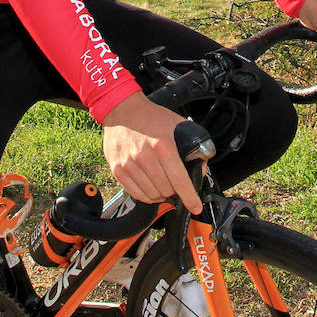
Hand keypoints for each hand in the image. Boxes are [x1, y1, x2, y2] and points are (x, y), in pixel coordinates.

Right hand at [101, 93, 202, 214]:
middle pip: (166, 191)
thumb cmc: (151, 117)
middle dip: (175, 192)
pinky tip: (150, 186)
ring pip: (152, 195)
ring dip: (161, 195)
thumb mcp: (178, 125)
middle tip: (175, 185)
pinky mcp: (118, 169)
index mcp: (163, 146)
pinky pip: (136, 194)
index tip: (195, 207)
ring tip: (163, 185)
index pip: (180, 181)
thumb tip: (199, 168)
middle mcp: (145, 157)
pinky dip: (146, 195)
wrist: (122, 110)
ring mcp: (129, 165)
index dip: (190, 198)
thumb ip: (192, 147)